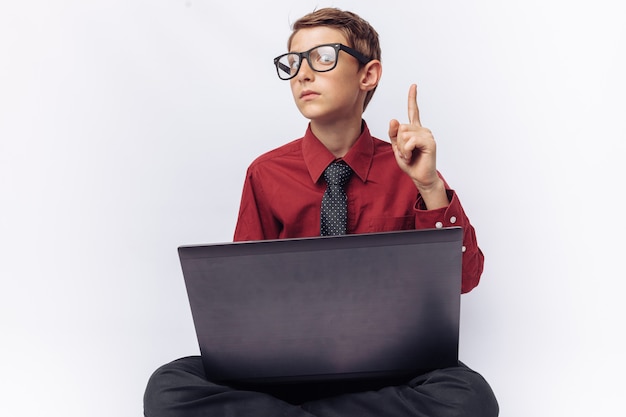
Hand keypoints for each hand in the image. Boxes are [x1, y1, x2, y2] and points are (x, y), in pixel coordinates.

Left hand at [389, 84, 447, 207]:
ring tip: (409, 156)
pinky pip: (410, 141)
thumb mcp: (397, 148)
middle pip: (401, 127)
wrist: (420, 177)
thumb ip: (393, 134)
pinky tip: (411, 157)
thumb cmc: (410, 163)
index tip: (413, 85)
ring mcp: (427, 135)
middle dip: (398, 143)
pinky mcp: (429, 142)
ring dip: (402, 148)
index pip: (413, 111)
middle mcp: (422, 129)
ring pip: (404, 134)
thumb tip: (393, 119)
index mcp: (415, 130)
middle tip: (405, 153)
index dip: (412, 98)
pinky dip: (406, 151)